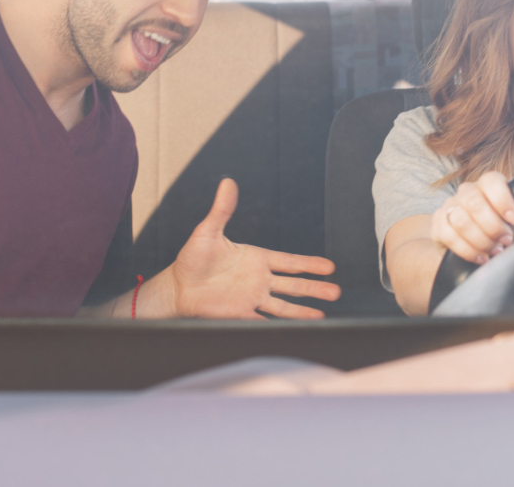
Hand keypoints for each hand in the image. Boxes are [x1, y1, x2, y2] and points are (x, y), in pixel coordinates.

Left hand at [168, 178, 340, 318]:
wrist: (177, 286)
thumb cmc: (192, 258)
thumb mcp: (208, 231)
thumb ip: (222, 210)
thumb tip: (228, 183)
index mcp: (256, 258)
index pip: (289, 261)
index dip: (309, 264)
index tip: (329, 267)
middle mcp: (259, 279)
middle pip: (293, 285)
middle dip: (314, 288)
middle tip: (336, 291)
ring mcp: (251, 298)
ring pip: (284, 305)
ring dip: (303, 311)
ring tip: (322, 315)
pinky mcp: (240, 314)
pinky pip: (264, 321)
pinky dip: (279, 326)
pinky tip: (294, 331)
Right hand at [431, 171, 513, 265]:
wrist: (482, 251)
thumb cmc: (503, 231)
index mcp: (488, 184)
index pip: (491, 181)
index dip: (503, 200)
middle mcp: (466, 191)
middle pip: (474, 203)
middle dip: (493, 227)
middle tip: (506, 241)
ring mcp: (449, 206)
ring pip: (461, 221)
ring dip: (482, 241)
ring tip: (495, 251)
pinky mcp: (437, 225)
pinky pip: (449, 236)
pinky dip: (468, 250)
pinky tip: (481, 257)